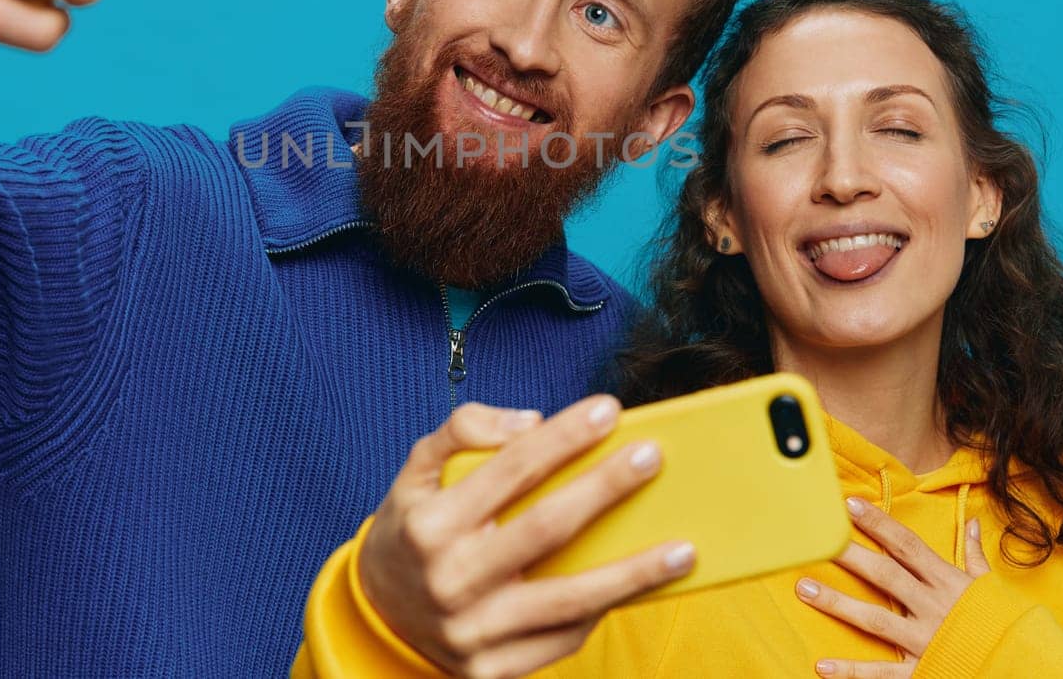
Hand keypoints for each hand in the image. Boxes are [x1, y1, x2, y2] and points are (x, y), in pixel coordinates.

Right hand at [358, 396, 695, 678]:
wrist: (379, 613)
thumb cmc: (413, 529)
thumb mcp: (417, 471)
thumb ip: (463, 430)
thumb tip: (532, 421)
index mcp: (431, 522)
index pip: (510, 469)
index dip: (563, 436)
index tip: (608, 410)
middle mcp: (451, 577)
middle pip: (546, 527)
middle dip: (605, 488)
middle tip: (651, 458)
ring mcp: (472, 630)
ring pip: (568, 599)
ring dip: (633, 574)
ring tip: (683, 550)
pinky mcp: (491, 669)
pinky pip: (561, 640)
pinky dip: (601, 612)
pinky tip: (635, 588)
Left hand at [795, 496, 990, 676]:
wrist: (1028, 667)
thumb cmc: (1005, 625)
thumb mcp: (991, 588)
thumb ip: (975, 557)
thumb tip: (971, 523)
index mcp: (948, 582)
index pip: (908, 546)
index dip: (879, 524)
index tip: (851, 505)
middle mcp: (934, 608)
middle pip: (886, 575)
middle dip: (851, 556)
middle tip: (818, 540)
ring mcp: (926, 641)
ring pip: (875, 620)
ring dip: (837, 604)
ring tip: (804, 589)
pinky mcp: (923, 671)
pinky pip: (882, 674)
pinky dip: (852, 672)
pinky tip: (822, 666)